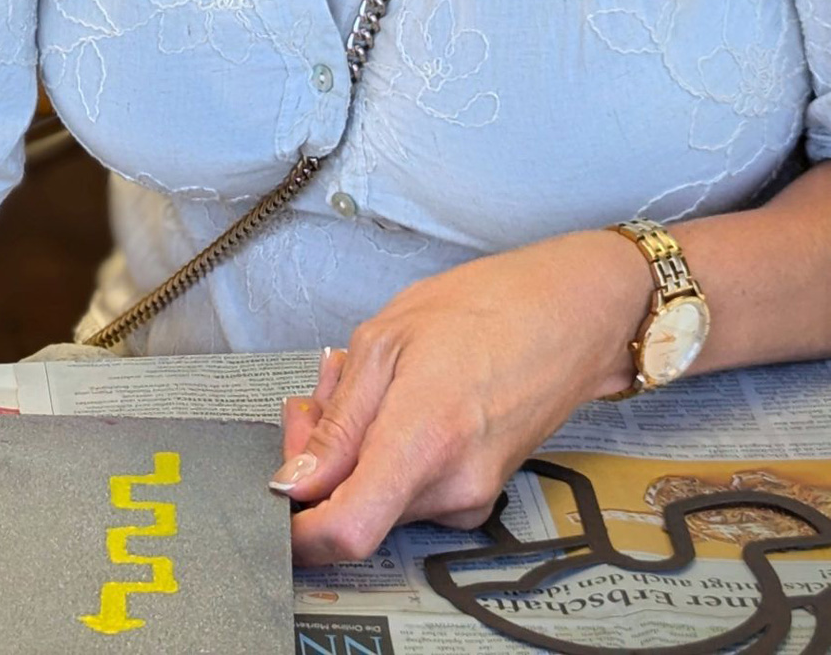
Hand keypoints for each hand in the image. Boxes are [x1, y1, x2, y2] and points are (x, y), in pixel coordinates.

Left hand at [271, 230, 647, 564]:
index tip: (274, 503)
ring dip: (351, 449)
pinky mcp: (479, 493)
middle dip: (317, 459)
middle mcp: (452, 485)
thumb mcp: (382, 343)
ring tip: (366, 385)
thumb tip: (297, 478)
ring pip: (377, 496)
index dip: (298, 530)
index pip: (347, 531)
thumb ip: (337, 422)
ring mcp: (471, 495)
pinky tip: (395, 402)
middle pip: (353, 508)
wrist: (568, 314)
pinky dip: (384, 452)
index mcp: (423, 443)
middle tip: (318, 398)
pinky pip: (409, 488)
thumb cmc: (483, 311)